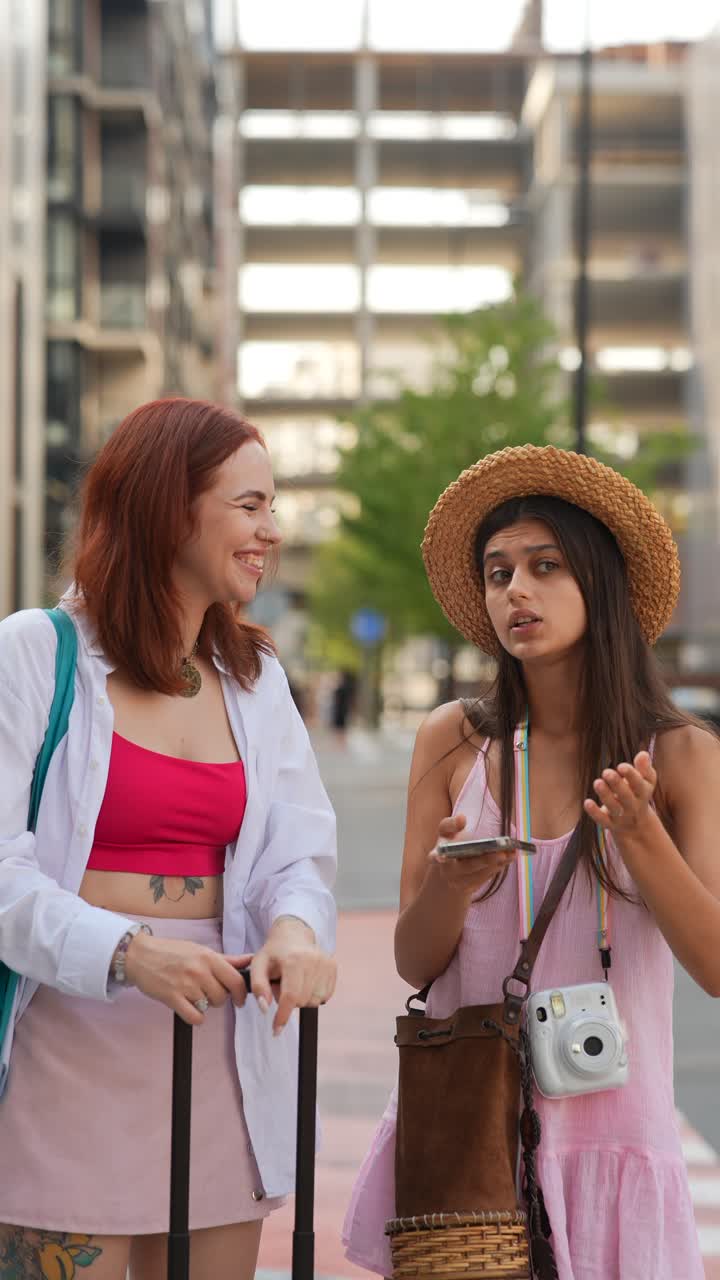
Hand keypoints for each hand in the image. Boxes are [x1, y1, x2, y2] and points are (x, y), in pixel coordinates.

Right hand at [124, 932, 252, 1025]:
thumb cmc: (172, 952)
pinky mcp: (172, 997)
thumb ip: (227, 959)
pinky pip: (194, 1017)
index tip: (239, 1000)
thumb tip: (250, 959)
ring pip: (208, 1007)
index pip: (236, 980)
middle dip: (218, 998)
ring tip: (194, 995)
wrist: (140, 955)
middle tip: (208, 993)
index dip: (241, 993)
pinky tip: (189, 1008)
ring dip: (204, 1005)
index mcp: (209, 957)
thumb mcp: (201, 950)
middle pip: (222, 997)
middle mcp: (199, 970)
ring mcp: (185, 984)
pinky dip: (195, 1017)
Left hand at [249, 916, 336, 1035]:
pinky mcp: (333, 967)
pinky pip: (324, 996)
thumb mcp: (258, 965)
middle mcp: (313, 961)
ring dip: (302, 999)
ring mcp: (326, 964)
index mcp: (294, 960)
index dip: (283, 1016)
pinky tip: (305, 982)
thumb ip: (258, 987)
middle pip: (302, 1001)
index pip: (291, 997)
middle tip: (282, 987)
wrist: (294, 934)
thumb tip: (265, 1008)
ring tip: (294, 983)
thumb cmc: (274, 952)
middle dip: (290, 1002)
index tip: (276, 1030)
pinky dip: (312, 995)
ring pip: (314, 1001)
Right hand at [427, 814, 517, 902]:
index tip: (439, 855)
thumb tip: (462, 818)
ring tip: (511, 853)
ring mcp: (458, 883)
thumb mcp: (446, 832)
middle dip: (485, 861)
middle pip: (467, 868)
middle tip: (502, 853)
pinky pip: (485, 879)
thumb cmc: (450, 844)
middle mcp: (446, 873)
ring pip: (479, 875)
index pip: (436, 856)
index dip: (438, 856)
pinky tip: (508, 858)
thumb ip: (451, 824)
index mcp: (437, 855)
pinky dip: (497, 868)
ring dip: (497, 865)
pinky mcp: (470, 889)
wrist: (449, 870)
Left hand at [584, 751, 656, 837]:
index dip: (632, 776)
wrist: (636, 824)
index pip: (639, 785)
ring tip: (597, 782)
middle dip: (617, 784)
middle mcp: (633, 806)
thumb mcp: (645, 782)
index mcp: (643, 794)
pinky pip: (602, 820)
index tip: (621, 766)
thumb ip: (644, 768)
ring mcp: (621, 816)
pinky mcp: (610, 823)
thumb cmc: (637, 793)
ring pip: (613, 807)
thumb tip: (643, 754)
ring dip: (605, 795)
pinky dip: (594, 812)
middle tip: (606, 772)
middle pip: (626, 797)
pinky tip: (587, 802)